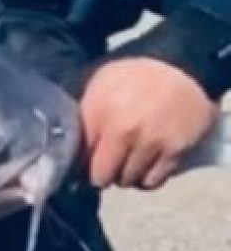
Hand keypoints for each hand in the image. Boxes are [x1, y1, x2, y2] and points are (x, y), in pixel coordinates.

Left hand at [80, 56, 217, 189]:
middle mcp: (123, 129)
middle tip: (105, 167)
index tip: (81, 163)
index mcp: (98, 111)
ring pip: (127, 181)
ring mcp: (151, 142)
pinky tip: (144, 167)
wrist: (181, 68)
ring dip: (124, 176)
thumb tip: (70, 146)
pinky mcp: (175, 152)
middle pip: (102, 175)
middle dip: (100, 174)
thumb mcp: (99, 85)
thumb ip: (85, 115)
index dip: (78, 162)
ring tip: (126, 163)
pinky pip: (153, 181)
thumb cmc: (132, 76)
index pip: (79, 154)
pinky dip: (146, 179)